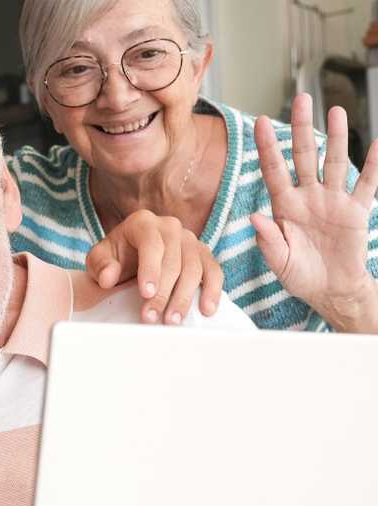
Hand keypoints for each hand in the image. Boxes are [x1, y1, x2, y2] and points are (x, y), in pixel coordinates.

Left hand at [87, 209, 222, 323]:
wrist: (127, 259)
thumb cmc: (113, 258)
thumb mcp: (98, 259)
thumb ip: (100, 266)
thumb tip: (109, 278)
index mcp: (143, 223)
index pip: (151, 245)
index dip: (150, 270)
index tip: (146, 294)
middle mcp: (170, 227)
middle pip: (174, 260)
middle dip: (163, 292)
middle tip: (151, 317)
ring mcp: (190, 239)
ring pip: (194, 268)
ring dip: (184, 297)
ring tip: (172, 320)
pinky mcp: (203, 254)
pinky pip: (213, 271)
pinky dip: (212, 291)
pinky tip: (206, 310)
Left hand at [251, 93, 377, 331]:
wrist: (331, 290)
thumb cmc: (300, 276)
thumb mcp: (279, 261)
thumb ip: (269, 240)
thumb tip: (255, 218)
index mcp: (285, 207)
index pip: (274, 170)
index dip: (268, 147)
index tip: (261, 123)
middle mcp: (309, 197)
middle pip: (305, 156)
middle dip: (303, 128)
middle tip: (301, 99)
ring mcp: (334, 201)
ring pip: (335, 162)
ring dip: (336, 137)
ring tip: (335, 110)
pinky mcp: (357, 210)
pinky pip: (367, 183)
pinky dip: (373, 164)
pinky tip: (376, 143)